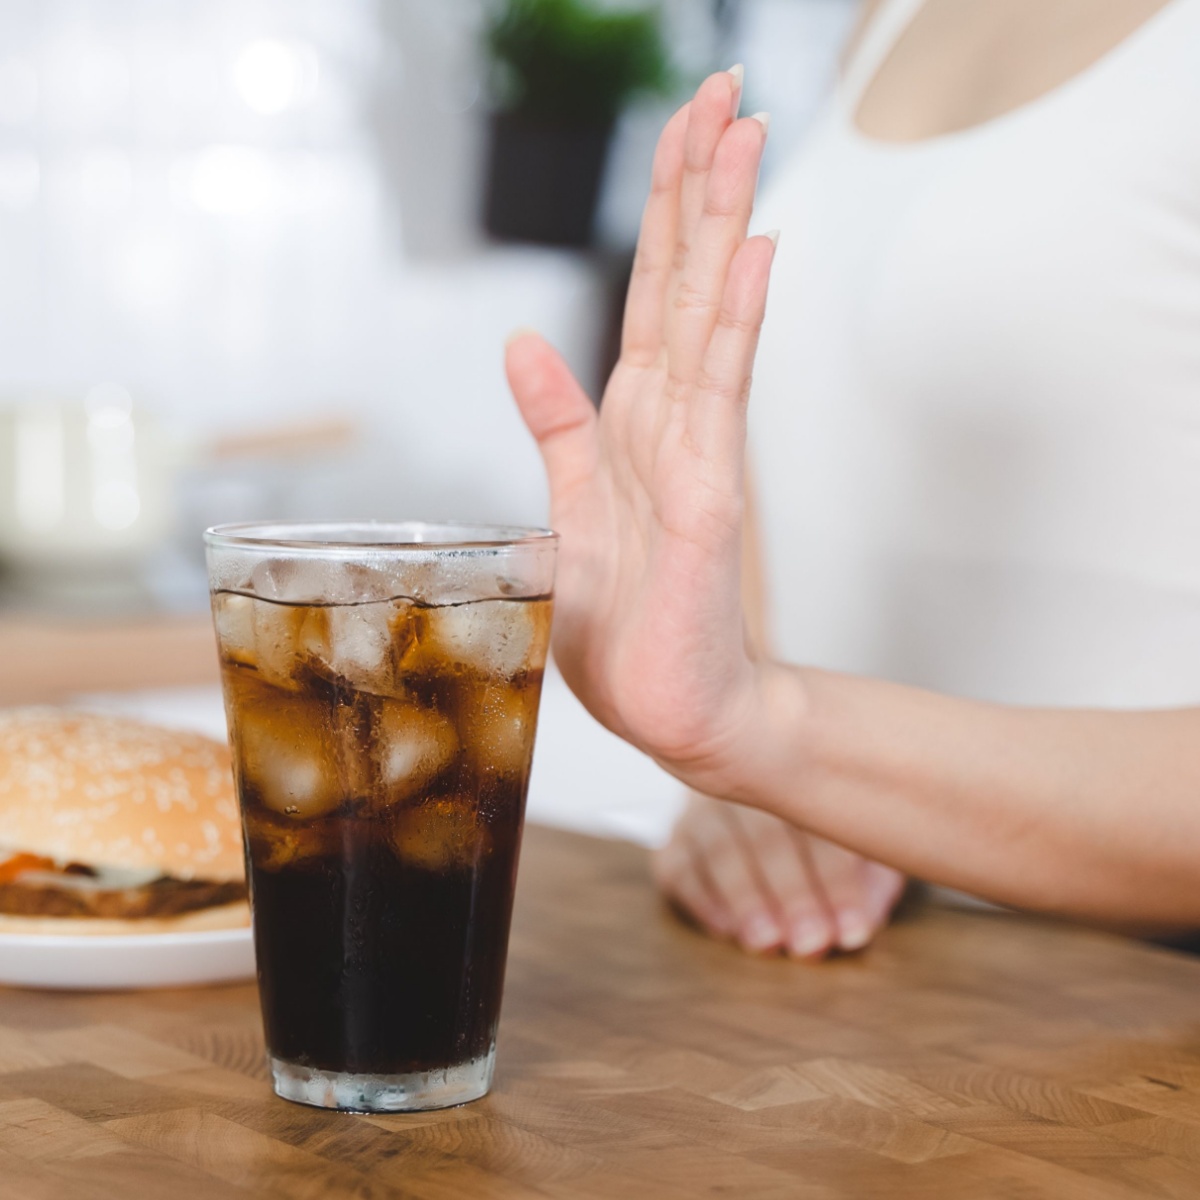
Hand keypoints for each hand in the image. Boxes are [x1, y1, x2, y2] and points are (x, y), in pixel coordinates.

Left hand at [506, 70, 776, 783]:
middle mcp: (668, 422)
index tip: (683, 125)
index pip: (648, 292)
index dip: (663, 207)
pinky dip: (732, 324)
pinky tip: (752, 256)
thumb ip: (554, 422)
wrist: (672, 706)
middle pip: (680, 281)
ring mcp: (696, 455)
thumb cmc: (629, 618)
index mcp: (630, 421)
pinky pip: (718, 398)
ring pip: (706, 317)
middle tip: (723, 89)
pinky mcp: (707, 502)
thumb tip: (523, 342)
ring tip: (745, 135)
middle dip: (698, 183)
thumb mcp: (568, 505)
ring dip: (723, 224)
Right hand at [654, 794, 906, 957]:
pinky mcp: (676, 839)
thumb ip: (873, 879)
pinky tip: (726, 929)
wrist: (760, 787)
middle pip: (767, 834)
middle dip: (791, 893)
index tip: (852, 931)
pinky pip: (678, 864)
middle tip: (810, 944)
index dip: (838, 881)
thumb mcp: (861, 843)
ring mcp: (705, 809)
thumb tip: (864, 924)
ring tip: (767, 942)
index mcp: (804, 773)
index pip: (820, 824)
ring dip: (745, 899)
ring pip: (720, 847)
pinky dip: (701, 898)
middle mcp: (749, 783)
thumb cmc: (826, 832)